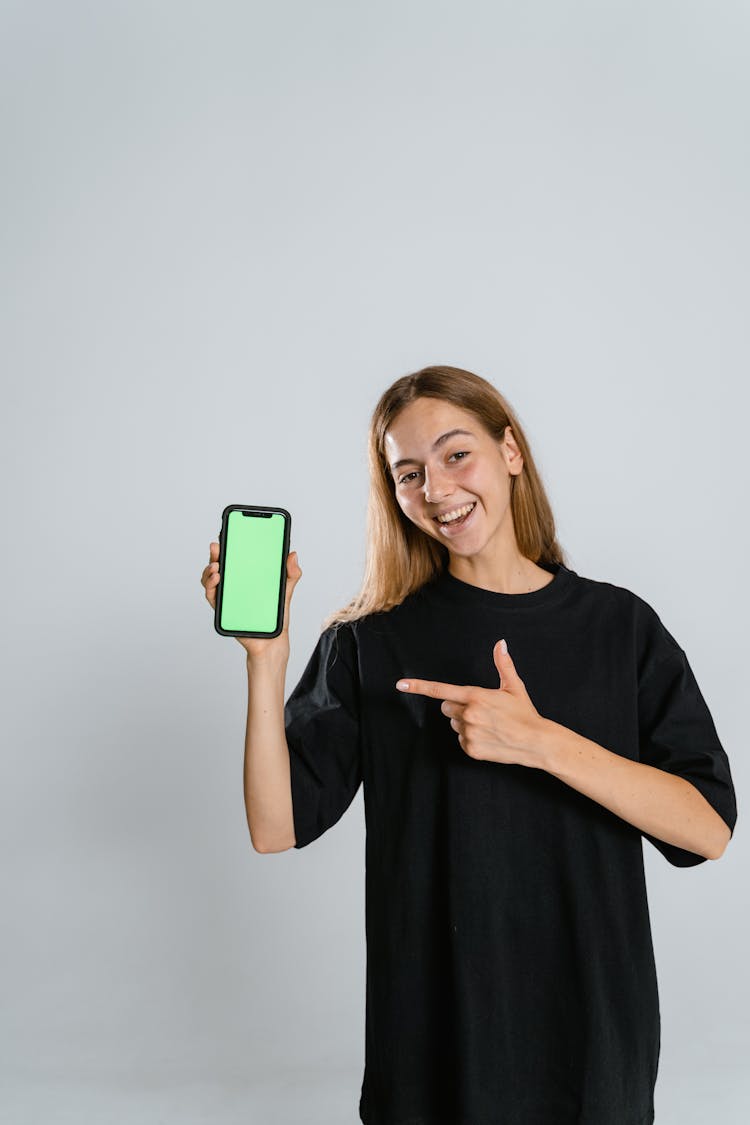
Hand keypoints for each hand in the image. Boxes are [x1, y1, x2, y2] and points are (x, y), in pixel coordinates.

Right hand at [200, 540, 302, 660]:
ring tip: (216, 566)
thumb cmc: (276, 616)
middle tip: (217, 546)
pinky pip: (212, 597)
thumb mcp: (286, 591)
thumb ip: (291, 573)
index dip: (229, 545)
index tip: (227, 533)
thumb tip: (293, 554)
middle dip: (216, 554)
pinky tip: (217, 580)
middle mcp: (235, 584)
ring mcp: (227, 596)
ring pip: (211, 579)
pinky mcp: (224, 610)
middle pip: (220, 565)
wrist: (272, 641)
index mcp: (248, 576)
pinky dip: (210, 587)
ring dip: (209, 570)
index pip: (235, 557)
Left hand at [395, 639, 548, 767]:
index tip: (400, 685)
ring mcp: (469, 733)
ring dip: (464, 722)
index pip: (440, 690)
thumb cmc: (525, 712)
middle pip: (446, 707)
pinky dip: (470, 738)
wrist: (536, 742)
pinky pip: (461, 740)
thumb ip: (503, 664)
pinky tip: (488, 736)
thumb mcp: (514, 686)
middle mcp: (469, 715)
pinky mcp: (471, 749)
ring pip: (454, 724)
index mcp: (475, 696)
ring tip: (487, 724)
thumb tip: (501, 643)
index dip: (418, 686)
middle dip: (457, 706)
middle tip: (480, 709)